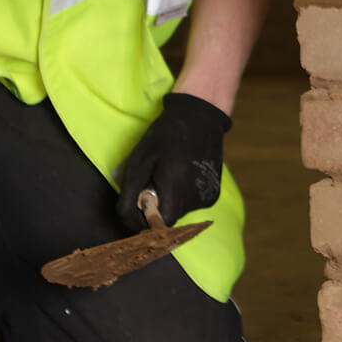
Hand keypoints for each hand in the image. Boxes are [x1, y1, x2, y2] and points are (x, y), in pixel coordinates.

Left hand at [117, 93, 231, 229]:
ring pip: (180, 211)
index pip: (159, 223)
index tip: (140, 200)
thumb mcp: (139, 161)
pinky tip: (184, 174)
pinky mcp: (214, 194)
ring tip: (170, 174)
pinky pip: (192, 204)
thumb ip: (130, 195)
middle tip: (154, 181)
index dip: (146, 216)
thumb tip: (128, 221)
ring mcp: (208, 196)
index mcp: (177, 187)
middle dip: (158, 205)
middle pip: (170, 217)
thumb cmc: (164, 136)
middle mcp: (196, 196)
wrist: (200, 118)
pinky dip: (184, 195)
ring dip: (170, 199)